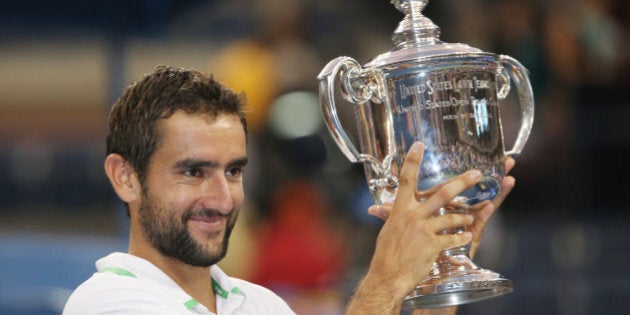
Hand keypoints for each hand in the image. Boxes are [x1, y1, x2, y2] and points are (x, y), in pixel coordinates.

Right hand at [346, 142, 482, 314]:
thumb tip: (376, 209)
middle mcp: (413, 216)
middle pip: (441, 194)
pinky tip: (466, 237)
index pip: (406, 180)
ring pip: (452, 217)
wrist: (388, 276)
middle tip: (477, 174)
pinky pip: (454, 238)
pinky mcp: (434, 245)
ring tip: (470, 217)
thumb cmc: (386, 254)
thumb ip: (388, 216)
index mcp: (400, 209)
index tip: (419, 145)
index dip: (412, 161)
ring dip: (464, 217)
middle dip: (462, 183)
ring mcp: (424, 230)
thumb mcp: (387, 230)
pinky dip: (461, 237)